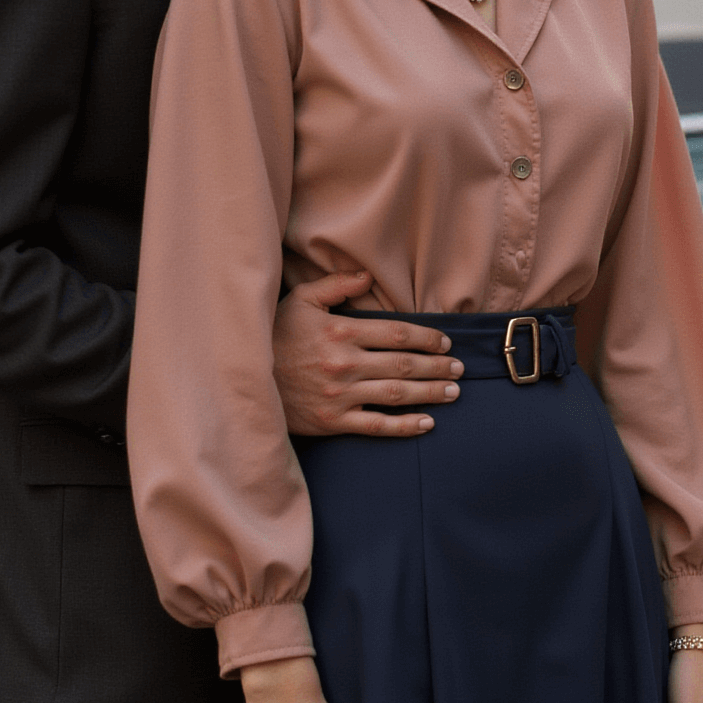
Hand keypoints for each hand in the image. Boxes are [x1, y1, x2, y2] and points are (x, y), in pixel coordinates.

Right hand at [273, 268, 462, 437]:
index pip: (399, 334)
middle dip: (437, 367)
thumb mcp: (300, 300)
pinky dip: (406, 426)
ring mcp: (339, 395)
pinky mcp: (332, 421)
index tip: (445, 343)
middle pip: (405, 364)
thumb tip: (367, 276)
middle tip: (459, 369)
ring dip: (431, 393)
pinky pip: (376, 425)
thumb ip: (335, 285)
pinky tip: (427, 423)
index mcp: (341, 331)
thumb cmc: (274, 335)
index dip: (428, 339)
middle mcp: (345, 363)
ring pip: (398, 394)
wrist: (243, 378)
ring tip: (452, 392)